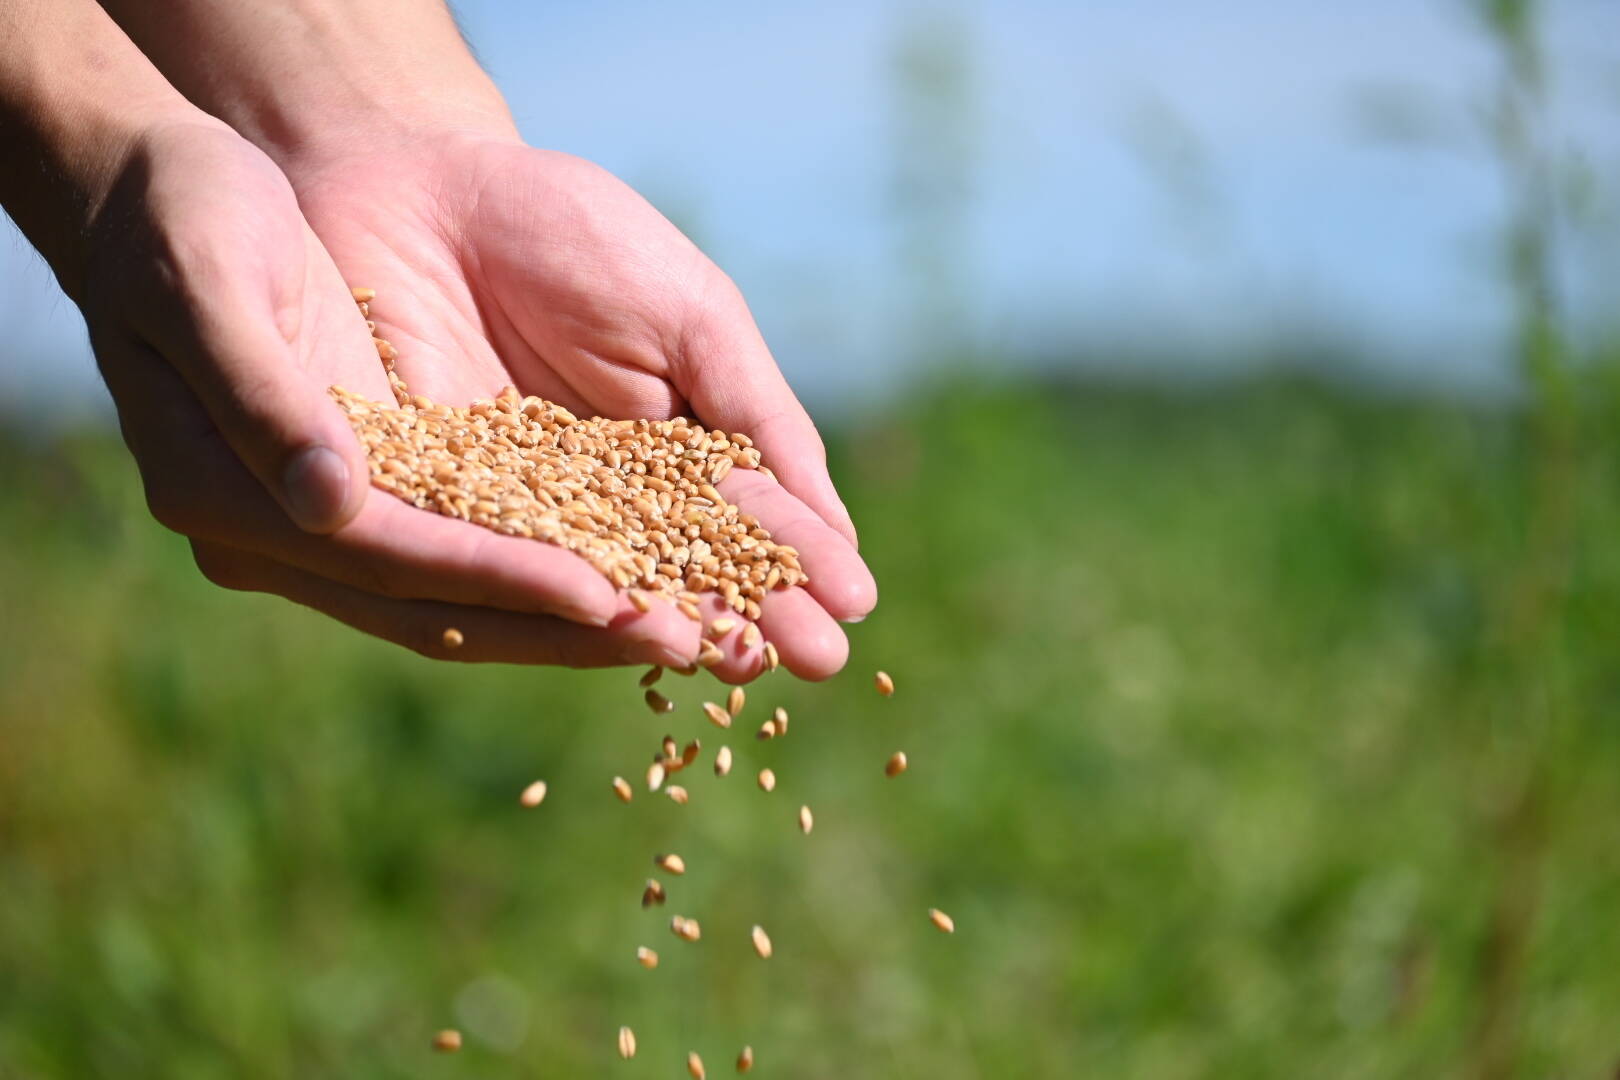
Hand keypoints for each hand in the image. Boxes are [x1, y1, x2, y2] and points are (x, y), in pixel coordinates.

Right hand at [85, 120, 715, 670]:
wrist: (175, 189)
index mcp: (225, 494)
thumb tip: (333, 503)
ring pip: (471, 594)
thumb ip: (261, 395)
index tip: (604, 596)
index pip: (390, 560)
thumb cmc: (178, 213)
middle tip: (682, 640)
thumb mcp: (204, 281)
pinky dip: (561, 561)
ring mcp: (336, 521)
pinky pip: (483, 545)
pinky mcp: (385, 492)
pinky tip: (642, 568)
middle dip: (565, 626)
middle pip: (444, 605)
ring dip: (577, 615)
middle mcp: (286, 532)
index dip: (499, 579)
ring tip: (686, 624)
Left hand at [247, 130, 877, 679]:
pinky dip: (565, 595)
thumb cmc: (572, 237)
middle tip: (819, 661)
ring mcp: (526, 516)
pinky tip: (626, 625)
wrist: (423, 187)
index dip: (800, 560)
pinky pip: (506, 562)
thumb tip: (833, 524)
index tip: (855, 603)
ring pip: (610, 584)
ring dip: (678, 621)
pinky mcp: (440, 516)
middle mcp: (609, 503)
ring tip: (737, 658)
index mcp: (678, 455)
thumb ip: (755, 417)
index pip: (746, 521)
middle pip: (689, 569)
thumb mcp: (690, 317)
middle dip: (756, 612)